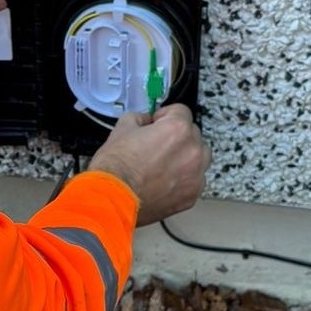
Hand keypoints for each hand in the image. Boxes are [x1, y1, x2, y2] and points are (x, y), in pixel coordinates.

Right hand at [88, 104, 210, 226]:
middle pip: (193, 134)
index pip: (181, 111)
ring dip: (185, 157)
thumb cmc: (115, 170)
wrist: (111, 199)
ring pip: (199, 158)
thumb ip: (139, 119)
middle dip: (176, 137)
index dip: (165, 115)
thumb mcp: (121, 129)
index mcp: (177, 130)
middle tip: (157, 145)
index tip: (158, 123)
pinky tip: (164, 181)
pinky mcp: (191, 196)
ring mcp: (194, 176)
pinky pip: (194, 181)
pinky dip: (183, 180)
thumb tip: (144, 122)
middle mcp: (192, 151)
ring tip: (163, 165)